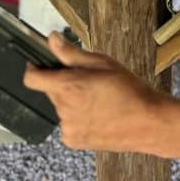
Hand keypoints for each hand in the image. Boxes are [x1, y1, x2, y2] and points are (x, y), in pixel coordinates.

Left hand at [23, 32, 165, 151]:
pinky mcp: (74, 141)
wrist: (148, 122)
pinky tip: (97, 114)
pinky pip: (68, 124)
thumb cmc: (129, 89)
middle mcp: (64, 109)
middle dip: (62, 83)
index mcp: (68, 87)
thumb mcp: (102, 62)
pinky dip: (77, 118)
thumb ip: (71, 53)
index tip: (40, 64)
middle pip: (50, 91)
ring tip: (97, 99)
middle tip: (87, 81)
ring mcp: (68, 128)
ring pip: (60, 107)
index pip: (31, 79)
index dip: (34, 68)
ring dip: (70, 101)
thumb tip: (51, 39)